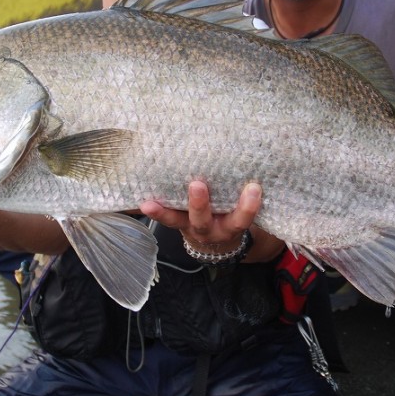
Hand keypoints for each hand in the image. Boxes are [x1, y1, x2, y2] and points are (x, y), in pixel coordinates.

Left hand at [140, 181, 283, 260]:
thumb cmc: (233, 213)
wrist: (217, 242)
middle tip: (197, 184)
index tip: (254, 187)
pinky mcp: (175, 222)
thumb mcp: (241, 208)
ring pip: (176, 221)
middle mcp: (210, 229)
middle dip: (200, 204)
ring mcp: (189, 227)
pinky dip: (152, 211)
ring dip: (164, 212)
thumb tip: (254, 153)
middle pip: (204, 220)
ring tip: (149, 204)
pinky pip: (163, 218)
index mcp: (231, 225)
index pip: (242, 218)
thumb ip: (246, 192)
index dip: (248, 206)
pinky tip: (140, 203)